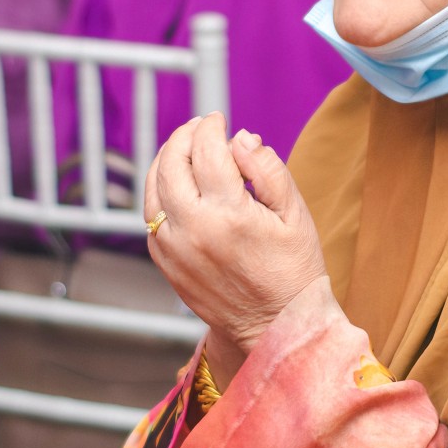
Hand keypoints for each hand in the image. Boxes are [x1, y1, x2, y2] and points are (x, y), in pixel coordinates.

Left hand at [143, 113, 326, 353]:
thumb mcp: (295, 215)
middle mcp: (194, 230)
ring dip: (165, 161)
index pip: (208, 150)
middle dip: (184, 137)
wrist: (278, 327)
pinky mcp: (167, 264)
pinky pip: (152, 217)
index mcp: (229, 214)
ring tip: (183, 149)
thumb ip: (267, 169)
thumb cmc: (294, 270)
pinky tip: (177, 185)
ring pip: (153, 189)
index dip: (212, 127)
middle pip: (172, 163)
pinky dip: (160, 192)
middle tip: (199, 127)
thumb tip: (240, 138)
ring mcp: (174, 249)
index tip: (219, 119)